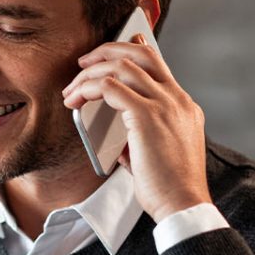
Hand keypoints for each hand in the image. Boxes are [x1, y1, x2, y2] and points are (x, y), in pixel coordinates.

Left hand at [61, 35, 211, 221]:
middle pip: (140, 54)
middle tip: (82, 63)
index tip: (104, 56)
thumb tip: (116, 135)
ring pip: (121, 66)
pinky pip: (109, 87)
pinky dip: (87, 89)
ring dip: (89, 73)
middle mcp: (176, 99)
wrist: (183, 203)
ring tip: (71, 89)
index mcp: (183, 105)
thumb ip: (139, 136)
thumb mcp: (157, 152)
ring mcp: (164, 104)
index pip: (157, 63)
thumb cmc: (168, 186)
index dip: (129, 50)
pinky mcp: (147, 116)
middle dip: (106, 51)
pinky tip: (75, 101)